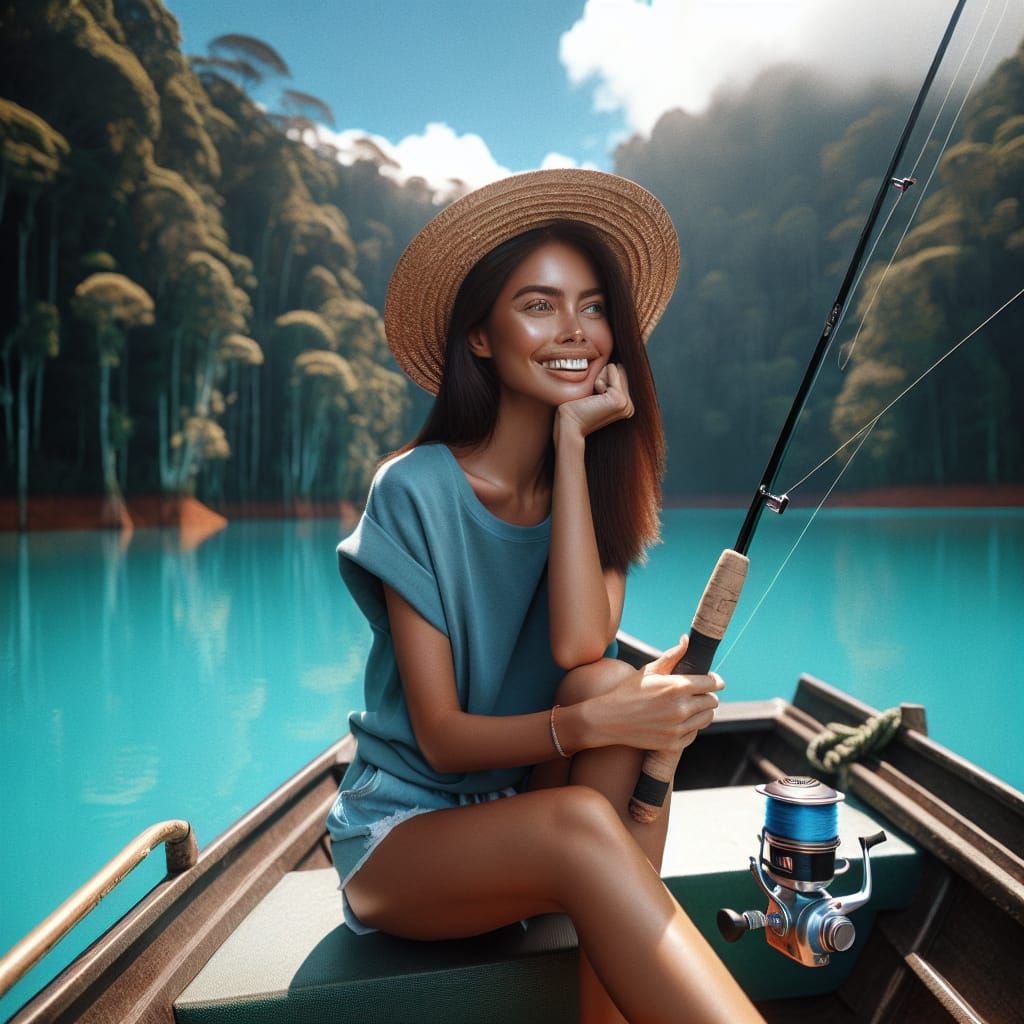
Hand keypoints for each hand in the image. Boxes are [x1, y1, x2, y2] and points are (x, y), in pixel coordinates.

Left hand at [554, 363, 633, 443]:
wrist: (570, 425)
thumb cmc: (575, 409)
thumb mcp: (595, 393)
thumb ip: (608, 381)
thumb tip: (616, 365)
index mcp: (625, 406)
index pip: (618, 375)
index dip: (602, 380)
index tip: (593, 398)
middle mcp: (629, 406)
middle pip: (618, 370)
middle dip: (602, 379)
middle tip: (592, 399)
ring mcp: (626, 403)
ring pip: (614, 369)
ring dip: (599, 380)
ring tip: (592, 399)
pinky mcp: (620, 399)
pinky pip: (612, 370)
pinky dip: (599, 380)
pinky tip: (594, 397)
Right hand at [590, 636, 724, 750]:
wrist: (610, 719)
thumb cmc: (629, 691)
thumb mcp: (650, 670)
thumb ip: (673, 655)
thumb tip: (687, 639)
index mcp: (678, 687)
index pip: (713, 683)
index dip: (714, 680)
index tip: (712, 680)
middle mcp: (682, 708)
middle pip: (713, 701)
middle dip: (707, 695)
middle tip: (696, 694)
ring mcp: (679, 728)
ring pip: (707, 718)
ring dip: (702, 711)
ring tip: (688, 707)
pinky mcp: (675, 743)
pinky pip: (694, 733)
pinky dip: (690, 727)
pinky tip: (677, 720)